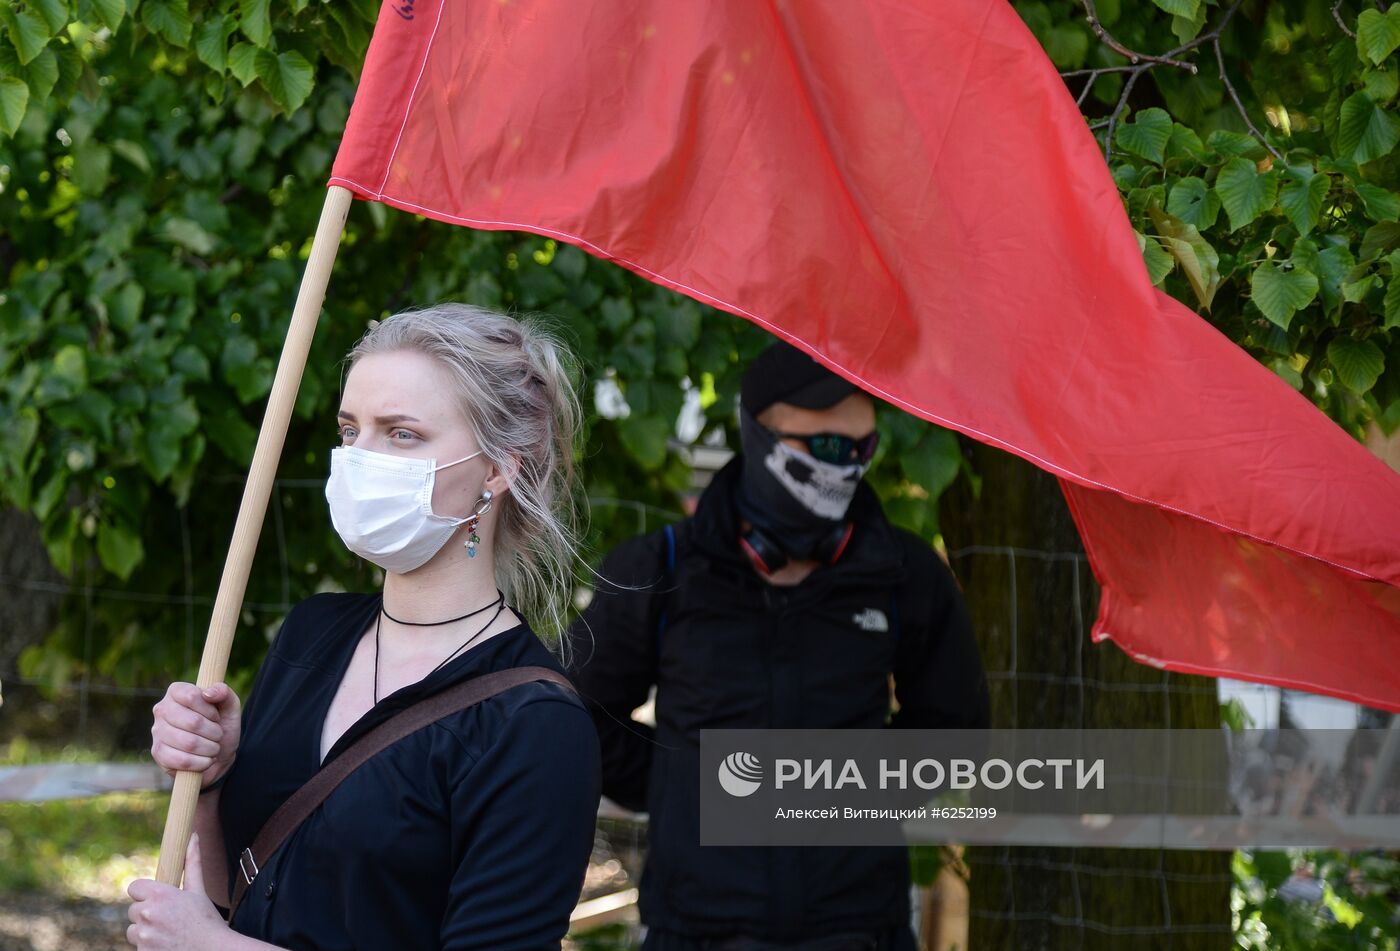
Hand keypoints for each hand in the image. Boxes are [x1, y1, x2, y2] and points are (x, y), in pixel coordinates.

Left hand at [127, 833, 228, 948]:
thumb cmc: (207, 921)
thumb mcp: (199, 891)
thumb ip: (192, 863)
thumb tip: (193, 836)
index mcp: (160, 895)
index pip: (134, 887)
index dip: (144, 893)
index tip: (156, 899)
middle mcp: (147, 914)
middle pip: (134, 910)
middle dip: (147, 914)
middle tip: (169, 919)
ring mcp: (143, 936)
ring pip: (133, 931)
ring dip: (145, 932)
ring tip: (168, 934)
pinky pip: (137, 947)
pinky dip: (148, 947)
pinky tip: (167, 945)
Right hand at [151, 682, 240, 787]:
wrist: (217, 756)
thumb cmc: (221, 726)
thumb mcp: (230, 706)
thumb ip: (224, 693)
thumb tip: (208, 693)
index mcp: (176, 691)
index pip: (192, 696)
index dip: (210, 710)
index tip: (216, 717)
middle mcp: (162, 709)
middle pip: (193, 722)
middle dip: (214, 732)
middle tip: (218, 735)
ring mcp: (157, 731)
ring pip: (189, 743)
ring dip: (210, 748)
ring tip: (213, 747)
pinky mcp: (157, 753)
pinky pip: (182, 760)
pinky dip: (201, 762)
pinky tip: (206, 760)